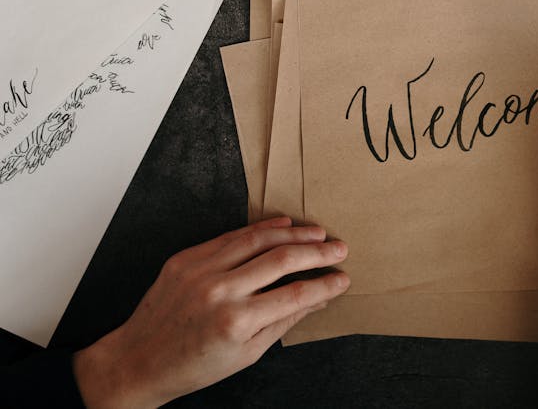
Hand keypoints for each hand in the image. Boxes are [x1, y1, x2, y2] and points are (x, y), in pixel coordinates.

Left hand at [73, 216, 349, 407]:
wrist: (139, 360)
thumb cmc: (194, 365)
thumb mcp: (247, 354)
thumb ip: (285, 320)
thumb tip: (320, 298)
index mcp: (237, 323)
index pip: (295, 295)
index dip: (324, 284)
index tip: (343, 278)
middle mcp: (220, 292)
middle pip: (281, 260)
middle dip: (317, 253)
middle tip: (340, 248)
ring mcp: (200, 271)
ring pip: (258, 240)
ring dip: (294, 234)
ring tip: (318, 233)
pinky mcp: (187, 258)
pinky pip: (231, 237)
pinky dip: (260, 229)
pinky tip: (283, 225)